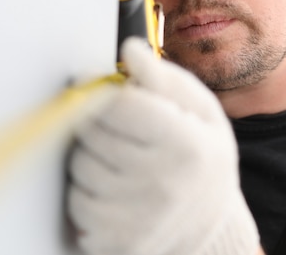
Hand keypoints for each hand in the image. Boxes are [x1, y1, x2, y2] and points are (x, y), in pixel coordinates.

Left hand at [68, 38, 258, 254]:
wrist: (210, 224)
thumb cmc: (202, 157)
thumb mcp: (200, 110)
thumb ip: (162, 78)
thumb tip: (129, 49)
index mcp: (185, 143)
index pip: (118, 104)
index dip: (99, 89)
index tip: (94, 85)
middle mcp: (160, 182)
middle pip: (91, 132)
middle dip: (94, 119)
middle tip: (112, 123)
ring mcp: (136, 216)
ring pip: (79, 165)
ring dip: (88, 154)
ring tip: (116, 157)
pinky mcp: (115, 240)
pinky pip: (75, 201)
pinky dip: (85, 190)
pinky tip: (111, 186)